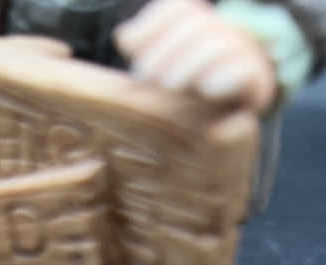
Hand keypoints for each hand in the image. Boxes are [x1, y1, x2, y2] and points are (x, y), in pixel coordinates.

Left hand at [115, 0, 277, 112]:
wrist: (222, 134)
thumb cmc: (182, 105)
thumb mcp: (158, 78)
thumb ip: (144, 55)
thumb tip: (124, 37)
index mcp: (199, 28)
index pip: (179, 9)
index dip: (154, 23)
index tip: (129, 46)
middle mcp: (224, 35)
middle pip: (198, 23)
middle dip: (166, 48)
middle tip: (145, 77)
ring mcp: (243, 57)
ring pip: (221, 43)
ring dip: (190, 63)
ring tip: (169, 86)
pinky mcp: (257, 86)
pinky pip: (246, 72)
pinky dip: (226, 77)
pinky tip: (207, 90)